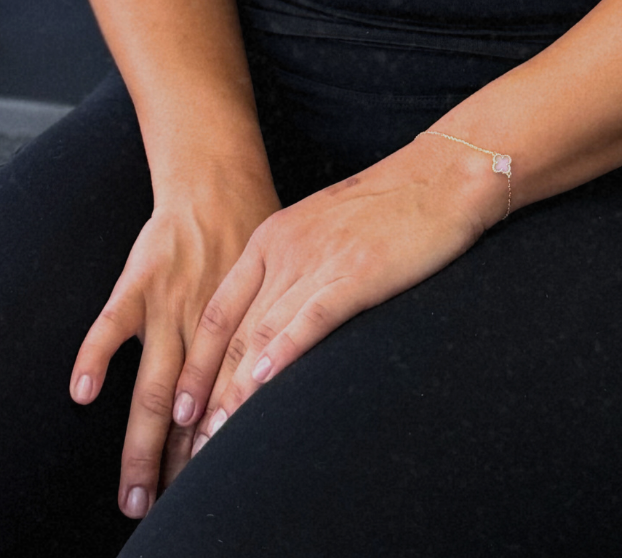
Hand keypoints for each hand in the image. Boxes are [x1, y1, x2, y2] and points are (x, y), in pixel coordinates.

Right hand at [69, 173, 280, 520]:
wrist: (217, 183)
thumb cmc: (249, 241)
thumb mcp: (273, 291)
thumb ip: (267, 335)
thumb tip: (279, 383)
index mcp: (233, 337)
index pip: (221, 410)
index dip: (211, 454)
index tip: (208, 496)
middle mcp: (201, 331)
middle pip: (186, 413)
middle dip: (174, 469)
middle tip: (162, 515)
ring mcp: (168, 309)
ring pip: (152, 388)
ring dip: (143, 443)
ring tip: (134, 494)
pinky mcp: (138, 282)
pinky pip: (112, 322)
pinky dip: (96, 354)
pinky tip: (83, 391)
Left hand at [175, 136, 505, 450]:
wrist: (443, 173)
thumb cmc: (390, 207)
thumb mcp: (324, 231)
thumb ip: (295, 270)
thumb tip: (273, 325)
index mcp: (272, 239)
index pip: (218, 314)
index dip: (194, 367)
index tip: (178, 414)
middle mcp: (285, 250)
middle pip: (233, 335)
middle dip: (208, 396)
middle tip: (188, 447)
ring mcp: (320, 260)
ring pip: (263, 334)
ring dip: (236, 393)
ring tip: (216, 442)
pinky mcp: (357, 272)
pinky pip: (311, 317)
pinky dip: (285, 352)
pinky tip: (266, 384)